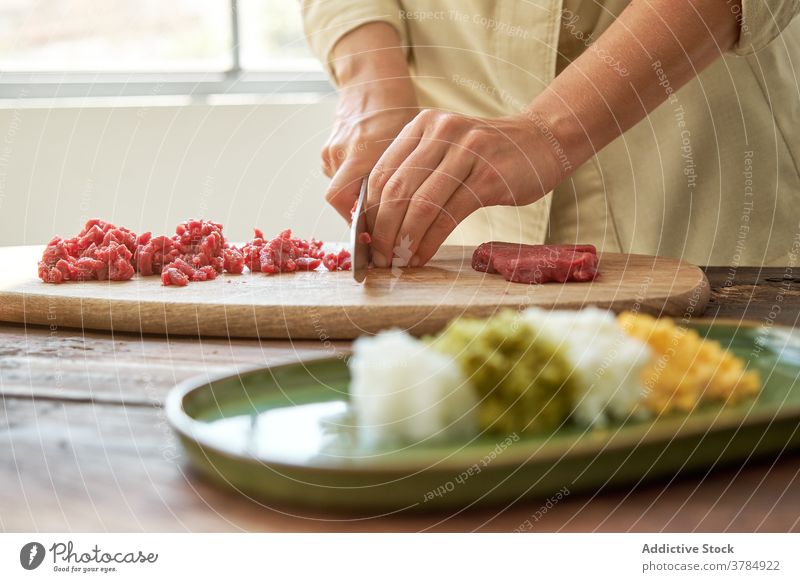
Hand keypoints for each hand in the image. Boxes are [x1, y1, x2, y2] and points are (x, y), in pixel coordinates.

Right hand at [322, 81, 417, 219]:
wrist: (372, 81)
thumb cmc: (396, 109)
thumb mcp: (408, 143)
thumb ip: (401, 176)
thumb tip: (408, 214)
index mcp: (361, 150)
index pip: (341, 199)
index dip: (356, 221)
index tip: (377, 234)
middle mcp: (340, 151)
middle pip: (340, 199)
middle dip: (360, 216)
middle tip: (384, 228)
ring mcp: (330, 149)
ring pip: (342, 189)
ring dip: (361, 199)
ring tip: (386, 202)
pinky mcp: (328, 149)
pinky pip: (340, 175)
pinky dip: (355, 183)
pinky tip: (374, 179)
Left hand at [366, 109, 566, 266]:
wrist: (541, 142)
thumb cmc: (487, 155)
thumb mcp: (445, 150)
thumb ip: (414, 174)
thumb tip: (377, 222)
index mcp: (423, 125)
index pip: (380, 173)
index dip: (367, 212)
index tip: (364, 240)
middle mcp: (442, 132)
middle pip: (396, 190)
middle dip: (382, 231)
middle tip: (378, 258)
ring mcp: (467, 152)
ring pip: (421, 205)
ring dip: (403, 241)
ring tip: (397, 262)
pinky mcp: (489, 177)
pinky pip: (448, 216)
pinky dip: (429, 242)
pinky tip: (421, 257)